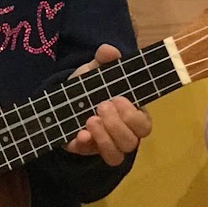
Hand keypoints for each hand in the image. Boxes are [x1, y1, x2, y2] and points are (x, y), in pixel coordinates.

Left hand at [64, 44, 152, 166]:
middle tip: (101, 106)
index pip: (145, 126)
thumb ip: (104, 59)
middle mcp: (122, 134)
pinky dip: (86, 144)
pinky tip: (79, 133)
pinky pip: (92, 156)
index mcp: (132, 115)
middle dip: (117, 125)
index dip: (134, 117)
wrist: (63, 100)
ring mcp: (105, 145)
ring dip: (104, 138)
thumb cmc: (89, 87)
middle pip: (132, 142)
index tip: (117, 99)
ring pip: (116, 156)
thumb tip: (108, 50)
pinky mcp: (86, 151)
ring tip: (90, 120)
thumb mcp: (95, 70)